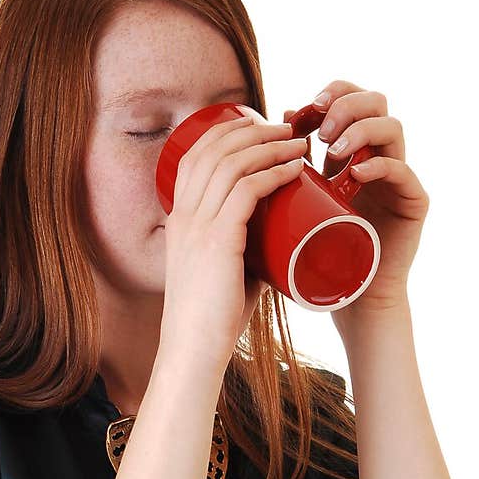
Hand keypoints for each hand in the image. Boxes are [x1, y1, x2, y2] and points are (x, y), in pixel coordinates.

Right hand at [159, 112, 307, 373]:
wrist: (194, 351)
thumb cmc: (214, 319)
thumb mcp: (226, 273)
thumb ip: (249, 254)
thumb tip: (285, 244)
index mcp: (179, 219)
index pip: (196, 155)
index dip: (227, 133)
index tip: (260, 128)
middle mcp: (184, 215)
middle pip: (214, 149)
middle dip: (254, 130)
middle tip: (287, 129)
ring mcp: (197, 227)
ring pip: (233, 163)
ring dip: (269, 146)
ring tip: (298, 143)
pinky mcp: (217, 242)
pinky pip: (246, 190)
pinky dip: (273, 172)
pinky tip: (294, 167)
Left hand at [284, 80, 429, 322]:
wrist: (346, 297)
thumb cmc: (314, 251)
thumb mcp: (294, 201)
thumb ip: (285, 167)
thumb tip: (272, 121)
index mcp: (354, 150)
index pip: (352, 99)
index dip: (331, 93)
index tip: (302, 111)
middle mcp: (380, 155)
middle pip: (376, 102)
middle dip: (345, 105)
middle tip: (320, 130)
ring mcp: (399, 177)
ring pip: (392, 128)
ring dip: (359, 130)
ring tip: (333, 150)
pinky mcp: (414, 203)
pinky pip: (404, 172)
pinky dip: (382, 166)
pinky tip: (359, 172)